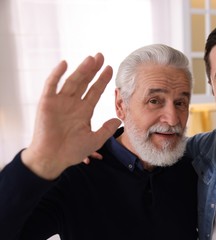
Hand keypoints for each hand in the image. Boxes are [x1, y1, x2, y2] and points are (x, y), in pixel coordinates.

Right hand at [21, 53, 120, 179]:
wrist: (52, 158)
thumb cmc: (72, 151)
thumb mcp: (95, 140)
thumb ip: (106, 129)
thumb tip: (119, 120)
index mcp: (84, 111)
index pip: (95, 91)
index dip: (102, 80)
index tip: (110, 68)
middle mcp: (73, 104)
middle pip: (84, 82)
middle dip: (93, 69)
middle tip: (101, 55)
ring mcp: (60, 102)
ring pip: (72, 81)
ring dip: (81, 69)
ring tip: (91, 58)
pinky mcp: (47, 103)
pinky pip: (51, 85)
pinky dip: (56, 74)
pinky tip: (65, 64)